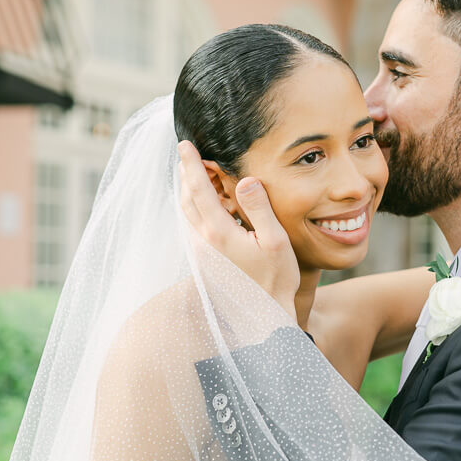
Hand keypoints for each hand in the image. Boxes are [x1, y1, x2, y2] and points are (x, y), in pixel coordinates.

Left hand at [177, 141, 299, 320]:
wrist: (263, 316)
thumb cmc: (275, 280)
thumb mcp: (275, 240)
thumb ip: (258, 207)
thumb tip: (244, 179)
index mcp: (218, 232)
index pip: (198, 189)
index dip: (191, 164)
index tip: (185, 144)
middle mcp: (203, 242)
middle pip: (186, 199)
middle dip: (186, 174)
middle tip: (188, 155)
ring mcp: (201, 254)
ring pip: (186, 215)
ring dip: (188, 192)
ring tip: (193, 175)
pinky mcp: (204, 263)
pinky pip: (192, 228)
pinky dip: (193, 210)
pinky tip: (204, 208)